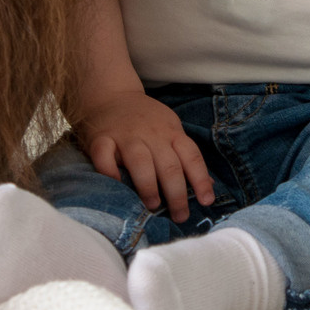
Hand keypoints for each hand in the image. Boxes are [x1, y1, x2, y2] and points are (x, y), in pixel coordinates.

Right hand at [78, 93, 214, 221]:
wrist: (110, 94)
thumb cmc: (144, 119)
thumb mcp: (170, 130)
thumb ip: (185, 156)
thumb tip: (209, 187)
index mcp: (171, 132)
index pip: (191, 156)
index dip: (200, 180)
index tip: (206, 201)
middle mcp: (151, 134)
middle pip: (168, 165)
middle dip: (176, 194)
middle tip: (179, 215)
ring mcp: (125, 135)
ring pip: (140, 161)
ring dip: (148, 186)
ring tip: (153, 205)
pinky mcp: (101, 138)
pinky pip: (104, 156)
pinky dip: (109, 172)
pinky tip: (117, 186)